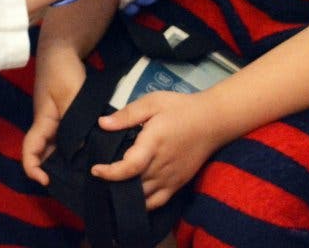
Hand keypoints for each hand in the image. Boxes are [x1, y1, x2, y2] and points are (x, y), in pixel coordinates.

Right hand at [22, 49, 87, 184]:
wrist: (62, 50)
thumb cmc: (62, 72)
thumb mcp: (71, 97)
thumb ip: (76, 122)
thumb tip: (84, 148)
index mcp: (42, 123)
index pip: (30, 151)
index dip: (33, 169)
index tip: (46, 181)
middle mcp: (46, 125)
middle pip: (43, 154)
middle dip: (52, 170)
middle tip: (73, 183)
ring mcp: (55, 120)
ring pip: (55, 147)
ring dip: (64, 160)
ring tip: (84, 172)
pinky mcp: (65, 115)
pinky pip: (65, 137)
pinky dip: (73, 147)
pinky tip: (89, 152)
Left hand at [90, 91, 222, 209]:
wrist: (213, 121)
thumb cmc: (181, 109)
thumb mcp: (153, 102)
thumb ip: (127, 114)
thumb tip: (102, 124)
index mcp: (153, 144)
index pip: (129, 167)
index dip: (110, 173)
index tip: (95, 170)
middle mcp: (161, 166)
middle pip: (132, 185)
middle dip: (112, 185)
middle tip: (98, 179)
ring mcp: (170, 178)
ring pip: (143, 198)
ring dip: (126, 196)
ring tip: (111, 189)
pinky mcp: (178, 184)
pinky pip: (157, 203)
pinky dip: (142, 205)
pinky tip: (131, 200)